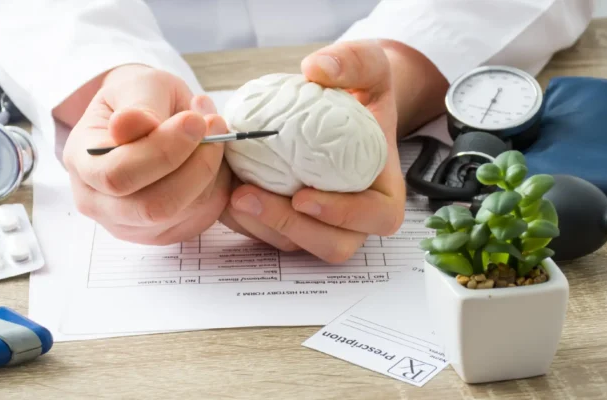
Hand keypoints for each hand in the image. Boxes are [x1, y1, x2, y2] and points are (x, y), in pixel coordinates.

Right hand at [62, 64, 230, 244]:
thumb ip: (137, 105)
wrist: (144, 117)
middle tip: (215, 126)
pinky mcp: (164, 232)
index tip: (194, 120)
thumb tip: (131, 124)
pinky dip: (216, 186)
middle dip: (195, 167)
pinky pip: (201, 217)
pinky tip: (210, 157)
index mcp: (82, 163)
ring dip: (211, 172)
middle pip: (152, 207)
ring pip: (183, 213)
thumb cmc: (137, 99)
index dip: (162, 151)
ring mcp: (130, 225)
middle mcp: (98, 203)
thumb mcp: (136, 85)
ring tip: (215, 132)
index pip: (116, 175)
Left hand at [219, 40, 406, 262]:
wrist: (338, 109)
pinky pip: (267, 236)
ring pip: (295, 245)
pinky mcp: (290, 226)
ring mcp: (321, 226)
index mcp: (384, 191)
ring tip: (230, 194)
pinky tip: (222, 192)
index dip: (343, 215)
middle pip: (332, 245)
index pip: (376, 217)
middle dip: (290, 228)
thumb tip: (318, 69)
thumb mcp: (368, 68)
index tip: (303, 197)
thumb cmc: (360, 94)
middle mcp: (355, 218)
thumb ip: (355, 62)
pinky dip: (245, 220)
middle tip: (249, 196)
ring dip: (260, 226)